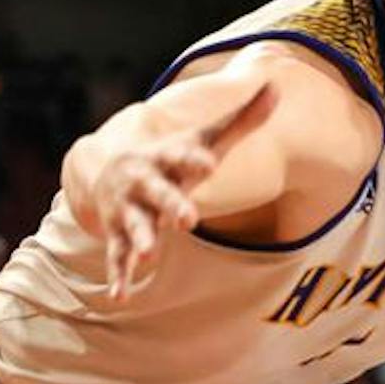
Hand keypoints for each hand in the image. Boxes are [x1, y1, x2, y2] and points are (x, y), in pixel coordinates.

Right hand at [98, 80, 277, 299]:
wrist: (107, 169)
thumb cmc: (170, 157)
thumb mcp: (201, 138)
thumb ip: (240, 120)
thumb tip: (277, 87)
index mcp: (165, 156)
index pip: (181, 155)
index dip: (194, 159)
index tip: (210, 163)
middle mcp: (142, 182)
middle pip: (157, 192)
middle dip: (171, 203)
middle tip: (189, 219)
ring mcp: (128, 209)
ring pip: (134, 224)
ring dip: (141, 238)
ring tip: (150, 254)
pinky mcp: (118, 234)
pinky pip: (117, 257)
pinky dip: (119, 276)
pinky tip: (120, 296)